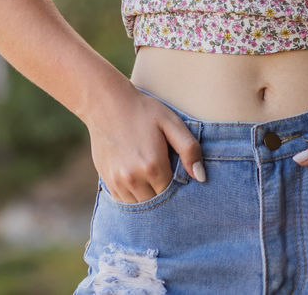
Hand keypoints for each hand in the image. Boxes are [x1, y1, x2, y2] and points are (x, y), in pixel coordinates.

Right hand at [87, 83, 205, 202]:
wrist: (106, 103)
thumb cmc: (143, 111)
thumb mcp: (170, 122)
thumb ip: (189, 149)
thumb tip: (201, 177)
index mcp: (153, 166)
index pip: (173, 193)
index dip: (178, 186)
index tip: (178, 174)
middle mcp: (134, 179)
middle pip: (157, 202)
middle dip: (164, 193)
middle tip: (166, 174)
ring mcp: (118, 182)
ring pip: (140, 205)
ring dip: (148, 196)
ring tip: (151, 176)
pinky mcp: (107, 181)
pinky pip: (125, 201)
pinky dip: (133, 195)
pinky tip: (138, 177)